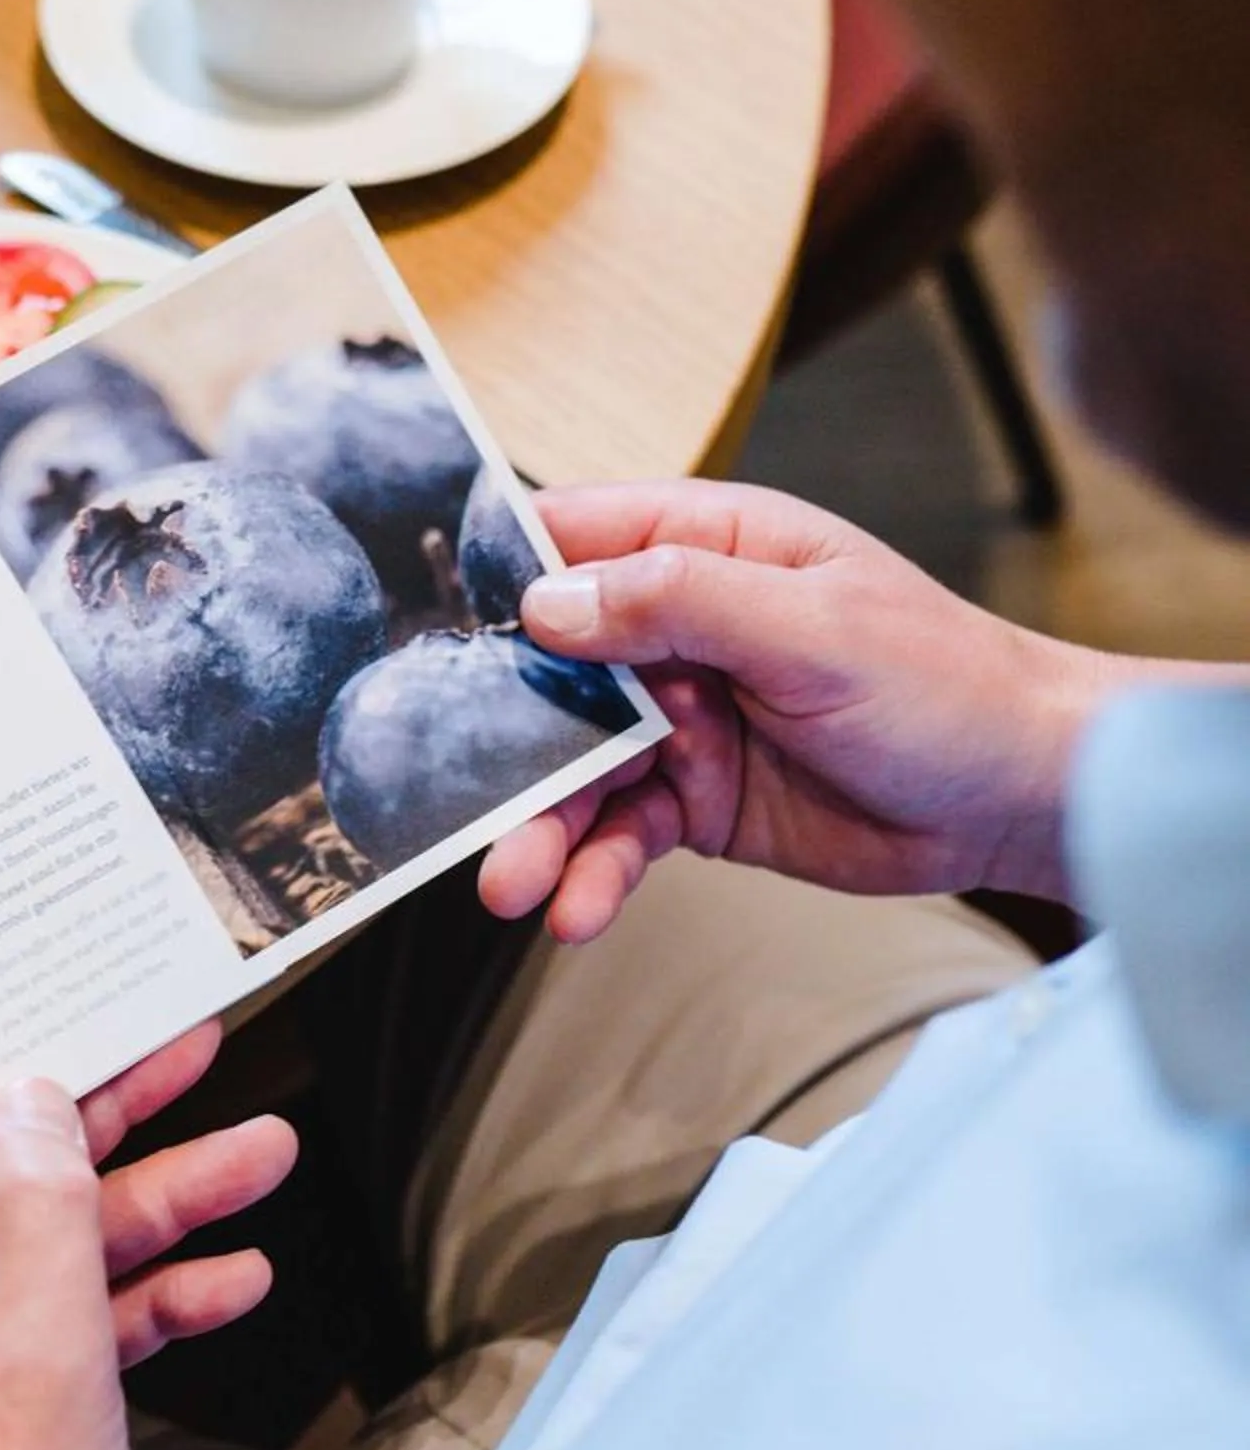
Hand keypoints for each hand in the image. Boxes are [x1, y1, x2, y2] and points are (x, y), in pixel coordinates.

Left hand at [0, 1027, 294, 1449]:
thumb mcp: (42, 1350)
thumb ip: (43, 1208)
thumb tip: (31, 1094)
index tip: (41, 984)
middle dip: (109, 1119)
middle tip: (194, 1045)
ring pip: (53, 1251)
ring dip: (159, 1207)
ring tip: (268, 1152)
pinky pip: (72, 1329)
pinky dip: (149, 1300)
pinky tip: (237, 1277)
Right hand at [479, 483, 1119, 941]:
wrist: (1020, 799)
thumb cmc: (944, 683)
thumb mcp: (811, 626)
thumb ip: (676, 603)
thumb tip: (548, 604)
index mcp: (707, 547)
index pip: (573, 536)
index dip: (497, 575)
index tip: (429, 631)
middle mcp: (679, 628)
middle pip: (549, 669)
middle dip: (497, 736)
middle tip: (454, 796)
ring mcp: (683, 718)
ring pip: (575, 766)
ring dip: (537, 825)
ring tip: (511, 886)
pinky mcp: (697, 800)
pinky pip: (621, 833)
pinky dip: (593, 872)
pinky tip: (578, 913)